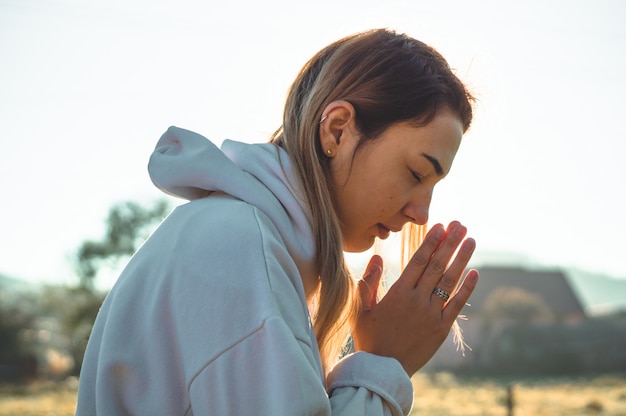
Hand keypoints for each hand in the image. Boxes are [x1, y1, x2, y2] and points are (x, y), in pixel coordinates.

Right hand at [352, 221, 478, 375]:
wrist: (383, 370)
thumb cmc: (369, 338)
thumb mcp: (360, 309)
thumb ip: (368, 282)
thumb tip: (377, 257)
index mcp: (397, 293)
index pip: (418, 261)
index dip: (431, 242)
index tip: (440, 226)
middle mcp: (417, 300)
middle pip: (437, 265)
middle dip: (449, 243)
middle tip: (460, 224)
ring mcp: (431, 314)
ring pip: (449, 281)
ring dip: (461, 259)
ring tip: (471, 240)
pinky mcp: (441, 328)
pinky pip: (456, 304)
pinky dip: (467, 288)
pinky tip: (475, 272)